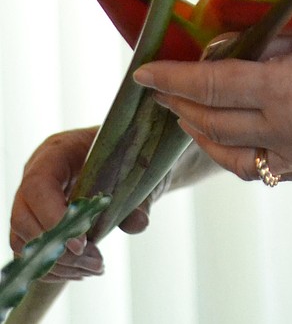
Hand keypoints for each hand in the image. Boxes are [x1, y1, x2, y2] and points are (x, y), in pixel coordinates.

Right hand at [9, 127, 158, 279]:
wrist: (127, 153)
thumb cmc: (127, 154)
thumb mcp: (137, 168)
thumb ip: (137, 196)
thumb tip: (138, 223)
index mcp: (58, 151)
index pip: (38, 186)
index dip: (53, 218)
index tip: (81, 243)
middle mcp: (37, 174)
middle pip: (24, 219)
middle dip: (57, 249)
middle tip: (94, 260)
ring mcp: (33, 199)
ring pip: (25, 241)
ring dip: (58, 264)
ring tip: (94, 268)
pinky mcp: (37, 221)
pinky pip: (32, 252)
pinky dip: (55, 268)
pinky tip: (82, 270)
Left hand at [134, 19, 291, 183]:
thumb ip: (263, 39)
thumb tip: (217, 46)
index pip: (213, 86)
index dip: (172, 79)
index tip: (144, 72)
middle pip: (215, 126)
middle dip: (180, 106)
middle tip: (162, 88)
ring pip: (234, 158)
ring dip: (204, 134)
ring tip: (189, 112)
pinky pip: (266, 168)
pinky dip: (241, 148)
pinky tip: (234, 128)